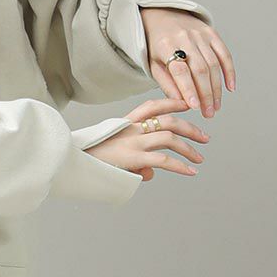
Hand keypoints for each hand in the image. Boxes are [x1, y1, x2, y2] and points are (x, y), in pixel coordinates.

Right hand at [85, 93, 208, 182]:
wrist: (72, 162)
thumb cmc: (90, 160)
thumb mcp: (114, 155)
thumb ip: (136, 161)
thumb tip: (151, 173)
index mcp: (124, 123)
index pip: (151, 106)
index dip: (171, 102)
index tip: (187, 104)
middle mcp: (131, 129)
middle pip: (168, 120)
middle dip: (190, 127)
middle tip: (204, 137)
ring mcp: (133, 142)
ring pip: (170, 138)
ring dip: (189, 148)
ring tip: (200, 158)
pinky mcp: (134, 158)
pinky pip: (164, 160)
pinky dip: (181, 166)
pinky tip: (191, 171)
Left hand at [141, 8, 233, 116]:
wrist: (162, 16)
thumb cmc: (155, 45)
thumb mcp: (153, 64)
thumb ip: (166, 84)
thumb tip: (181, 104)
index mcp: (166, 46)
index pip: (180, 71)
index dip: (188, 89)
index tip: (195, 107)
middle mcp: (184, 38)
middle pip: (200, 69)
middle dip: (206, 94)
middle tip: (208, 113)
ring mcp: (200, 34)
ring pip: (213, 64)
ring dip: (217, 88)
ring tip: (215, 106)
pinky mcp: (211, 33)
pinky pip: (224, 53)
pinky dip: (229, 71)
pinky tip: (230, 88)